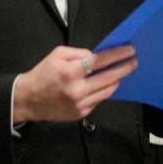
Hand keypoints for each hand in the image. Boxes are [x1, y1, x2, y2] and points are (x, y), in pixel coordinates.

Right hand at [12, 45, 136, 122]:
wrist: (27, 100)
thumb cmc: (43, 74)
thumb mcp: (57, 55)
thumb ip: (79, 53)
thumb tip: (98, 56)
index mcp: (70, 72)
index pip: (100, 61)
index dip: (117, 55)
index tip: (130, 50)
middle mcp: (77, 90)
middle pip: (109, 77)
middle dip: (125, 68)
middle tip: (134, 61)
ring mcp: (80, 104)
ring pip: (108, 90)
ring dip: (118, 80)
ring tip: (125, 71)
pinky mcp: (81, 113)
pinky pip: (99, 99)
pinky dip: (105, 90)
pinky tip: (109, 83)